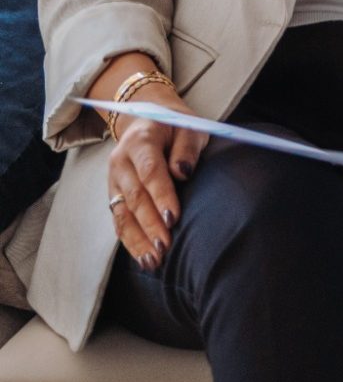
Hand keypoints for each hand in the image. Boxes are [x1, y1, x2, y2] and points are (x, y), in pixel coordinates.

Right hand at [107, 86, 209, 271]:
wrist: (146, 121)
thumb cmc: (175, 127)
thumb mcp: (189, 128)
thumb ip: (187, 148)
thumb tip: (183, 173)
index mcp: (140, 141)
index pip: (150, 171)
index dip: (161, 195)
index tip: (173, 217)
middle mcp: (121, 162)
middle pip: (135, 197)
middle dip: (150, 224)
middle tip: (166, 246)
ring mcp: (114, 180)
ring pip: (123, 214)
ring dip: (138, 240)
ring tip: (154, 261)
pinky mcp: (114, 195)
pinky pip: (119, 221)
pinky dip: (130, 241)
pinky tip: (143, 258)